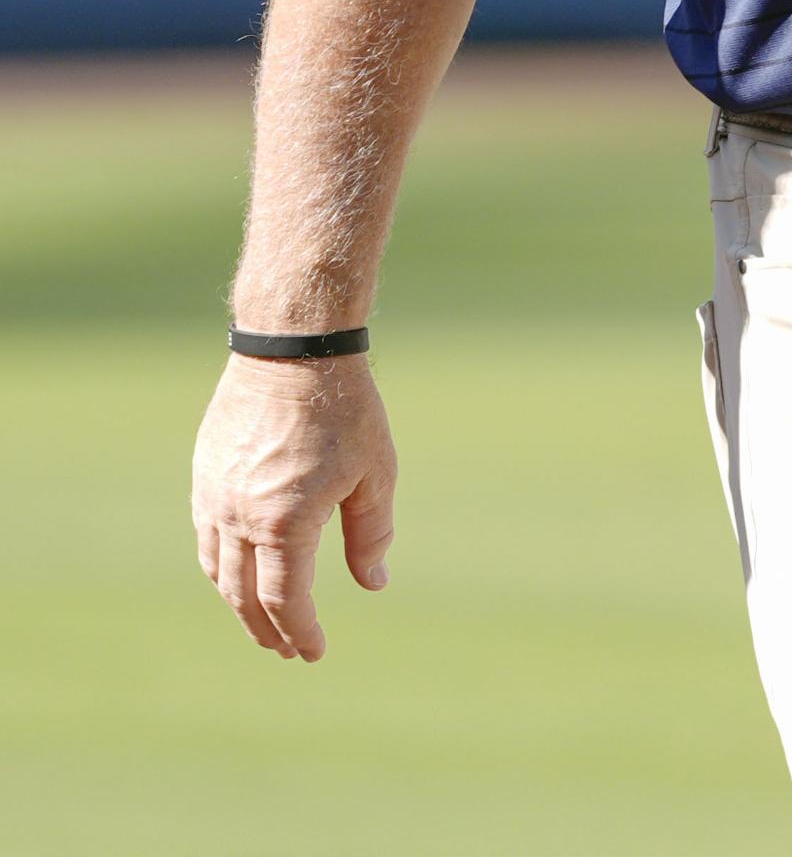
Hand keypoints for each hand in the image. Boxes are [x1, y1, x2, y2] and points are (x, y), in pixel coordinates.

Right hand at [191, 353, 398, 659]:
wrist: (293, 350)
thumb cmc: (345, 409)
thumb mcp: (375, 472)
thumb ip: (371, 534)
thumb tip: (374, 584)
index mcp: (284, 522)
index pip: (285, 599)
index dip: (300, 631)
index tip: (314, 652)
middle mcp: (239, 518)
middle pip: (243, 596)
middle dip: (266, 630)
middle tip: (286, 651)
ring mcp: (214, 497)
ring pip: (218, 570)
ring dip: (239, 602)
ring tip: (263, 620)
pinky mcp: (203, 476)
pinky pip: (206, 537)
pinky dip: (222, 566)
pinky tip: (240, 570)